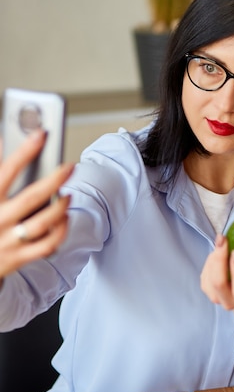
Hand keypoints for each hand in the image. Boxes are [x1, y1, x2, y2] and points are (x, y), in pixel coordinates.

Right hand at [0, 130, 73, 279]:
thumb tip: (4, 139)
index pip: (7, 170)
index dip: (25, 151)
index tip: (41, 134)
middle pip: (31, 197)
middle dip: (54, 180)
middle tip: (69, 167)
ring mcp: (8, 240)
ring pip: (42, 223)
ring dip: (60, 207)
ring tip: (67, 195)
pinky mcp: (18, 258)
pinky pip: (47, 245)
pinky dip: (60, 230)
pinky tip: (64, 218)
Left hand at [200, 233, 233, 329]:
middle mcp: (228, 301)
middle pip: (219, 283)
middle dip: (220, 259)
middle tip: (224, 239)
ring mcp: (215, 296)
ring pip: (210, 277)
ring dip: (214, 256)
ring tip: (222, 239)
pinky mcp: (206, 288)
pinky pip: (205, 272)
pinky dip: (210, 259)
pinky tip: (218, 247)